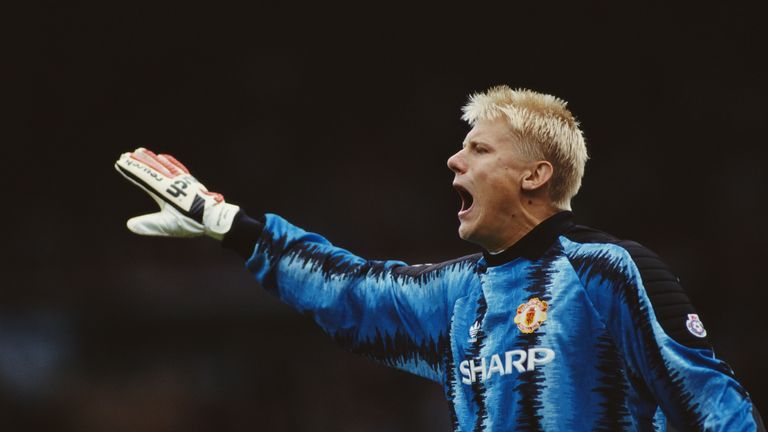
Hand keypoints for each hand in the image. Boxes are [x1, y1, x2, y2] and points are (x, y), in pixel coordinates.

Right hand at [114, 148, 239, 239]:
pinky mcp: (190, 181)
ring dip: (151, 158)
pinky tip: (164, 157)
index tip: (120, 161)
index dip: (132, 169)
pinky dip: (168, 161)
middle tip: (125, 154)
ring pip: (164, 165)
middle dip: (138, 162)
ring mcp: (183, 180)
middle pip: (152, 168)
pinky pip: (177, 167)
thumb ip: (149, 225)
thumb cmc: (192, 222)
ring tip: (140, 150)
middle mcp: (173, 181)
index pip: (145, 177)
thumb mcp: (168, 226)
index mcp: (166, 191)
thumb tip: (129, 225)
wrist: (216, 218)